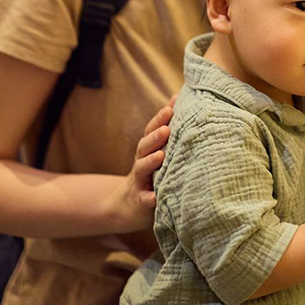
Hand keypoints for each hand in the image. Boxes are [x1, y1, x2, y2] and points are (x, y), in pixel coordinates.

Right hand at [107, 97, 173, 231]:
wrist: (127, 207)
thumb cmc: (151, 173)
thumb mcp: (157, 151)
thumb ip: (166, 128)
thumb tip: (177, 98)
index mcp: (148, 150)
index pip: (151, 131)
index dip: (159, 119)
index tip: (170, 108)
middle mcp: (141, 162)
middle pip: (144, 147)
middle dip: (154, 137)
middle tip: (166, 130)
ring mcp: (140, 181)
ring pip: (142, 169)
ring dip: (150, 162)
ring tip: (160, 156)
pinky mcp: (140, 201)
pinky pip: (144, 199)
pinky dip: (149, 198)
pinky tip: (155, 198)